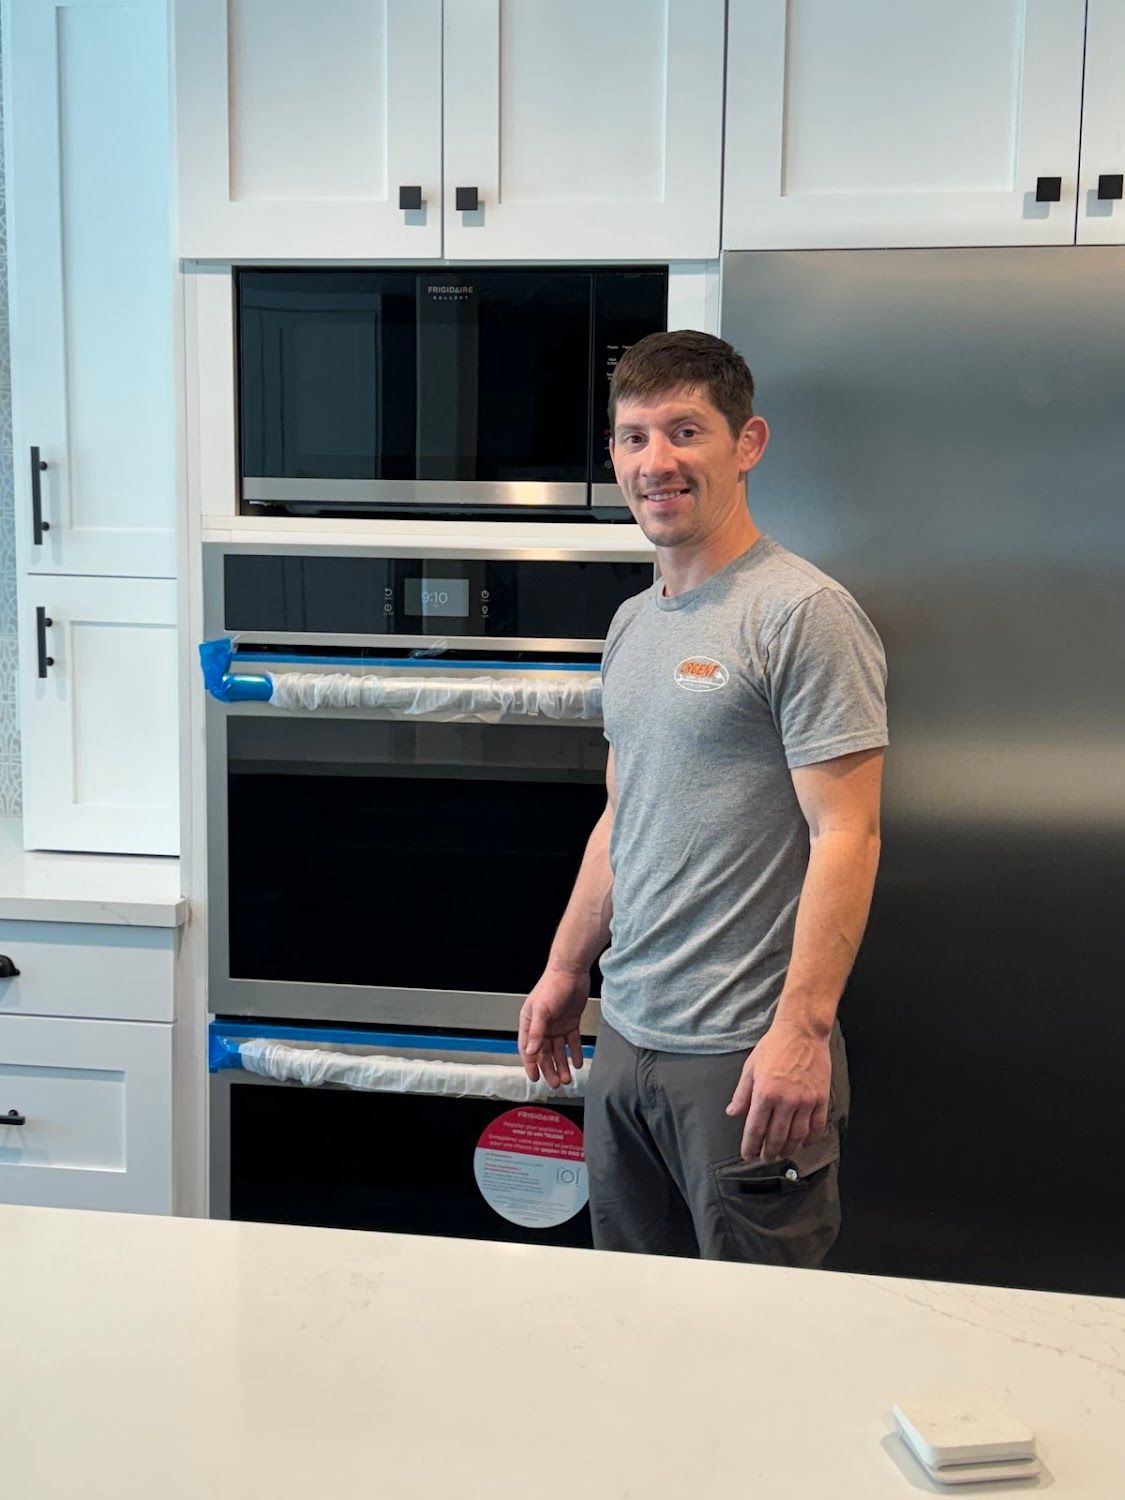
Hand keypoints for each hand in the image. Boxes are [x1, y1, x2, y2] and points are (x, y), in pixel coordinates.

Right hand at [518, 968, 588, 1086]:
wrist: (571, 971)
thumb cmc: (552, 985)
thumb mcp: (542, 1009)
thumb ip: (537, 1032)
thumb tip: (532, 1052)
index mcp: (530, 1023)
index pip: (528, 1049)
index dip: (531, 1065)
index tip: (534, 1079)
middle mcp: (542, 1026)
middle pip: (545, 1053)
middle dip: (550, 1069)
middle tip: (556, 1083)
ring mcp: (556, 1025)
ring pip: (559, 1050)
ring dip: (562, 1064)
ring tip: (568, 1078)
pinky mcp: (570, 1022)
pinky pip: (572, 1041)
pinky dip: (575, 1052)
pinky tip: (578, 1063)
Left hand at [725, 1021, 830, 1161]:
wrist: (802, 1032)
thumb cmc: (774, 1047)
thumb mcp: (750, 1067)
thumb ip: (741, 1094)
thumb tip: (733, 1113)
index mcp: (764, 1093)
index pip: (755, 1129)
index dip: (750, 1146)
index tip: (748, 1155)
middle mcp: (785, 1100)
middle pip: (777, 1137)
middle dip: (769, 1152)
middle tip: (766, 1158)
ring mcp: (805, 1101)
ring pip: (797, 1136)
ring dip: (789, 1149)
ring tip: (782, 1154)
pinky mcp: (821, 1098)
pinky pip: (817, 1126)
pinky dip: (810, 1139)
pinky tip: (804, 1144)